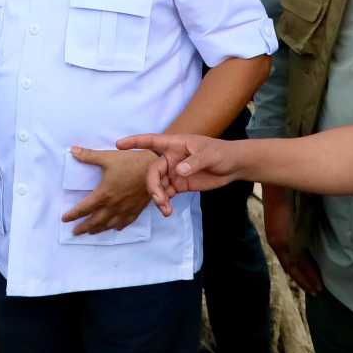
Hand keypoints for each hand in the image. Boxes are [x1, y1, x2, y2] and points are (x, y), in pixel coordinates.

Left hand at [61, 147, 157, 235]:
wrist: (155, 167)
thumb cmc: (130, 161)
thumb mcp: (107, 157)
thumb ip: (88, 156)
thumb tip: (72, 150)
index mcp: (104, 194)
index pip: (84, 209)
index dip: (72, 215)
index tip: (64, 219)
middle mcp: (113, 205)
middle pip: (95, 221)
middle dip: (83, 228)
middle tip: (74, 232)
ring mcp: (126, 209)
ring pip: (109, 225)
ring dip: (98, 230)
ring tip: (91, 232)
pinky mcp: (137, 209)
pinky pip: (126, 222)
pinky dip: (118, 227)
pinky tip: (116, 228)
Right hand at [116, 133, 240, 210]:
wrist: (233, 166)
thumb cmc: (222, 153)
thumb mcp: (210, 155)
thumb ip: (195, 162)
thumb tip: (178, 170)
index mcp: (175, 144)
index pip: (151, 141)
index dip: (135, 142)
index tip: (119, 145)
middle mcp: (171, 158)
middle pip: (152, 171)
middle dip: (152, 185)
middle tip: (160, 200)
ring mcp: (174, 172)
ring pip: (157, 184)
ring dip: (157, 197)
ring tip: (165, 209)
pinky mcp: (179, 184)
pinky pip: (166, 194)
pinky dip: (164, 203)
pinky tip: (167, 211)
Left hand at [262, 189, 322, 295]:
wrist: (279, 181)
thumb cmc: (289, 188)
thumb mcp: (297, 205)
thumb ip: (303, 215)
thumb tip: (314, 219)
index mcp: (278, 232)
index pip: (290, 256)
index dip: (301, 269)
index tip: (311, 279)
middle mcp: (277, 240)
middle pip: (291, 266)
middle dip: (304, 279)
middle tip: (316, 290)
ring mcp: (279, 241)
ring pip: (294, 267)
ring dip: (307, 279)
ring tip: (318, 289)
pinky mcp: (283, 241)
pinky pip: (297, 262)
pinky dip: (307, 274)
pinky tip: (316, 281)